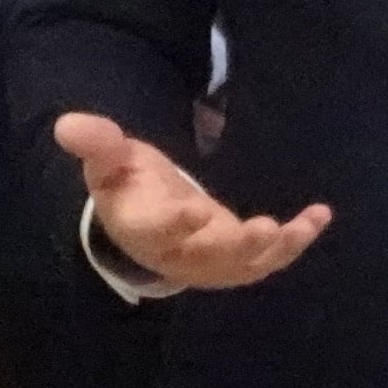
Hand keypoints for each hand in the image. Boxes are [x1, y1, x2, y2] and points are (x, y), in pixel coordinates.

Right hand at [58, 113, 328, 294]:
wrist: (145, 220)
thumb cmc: (128, 186)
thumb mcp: (109, 161)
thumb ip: (97, 143)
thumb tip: (67, 123)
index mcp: (142, 228)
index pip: (157, 231)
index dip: (176, 225)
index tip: (194, 210)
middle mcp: (179, 253)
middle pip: (208, 257)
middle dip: (236, 247)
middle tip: (262, 230)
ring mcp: (212, 261)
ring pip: (244, 265)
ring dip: (273, 250)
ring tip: (297, 228)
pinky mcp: (238, 259)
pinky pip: (270, 256)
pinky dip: (297, 240)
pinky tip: (320, 216)